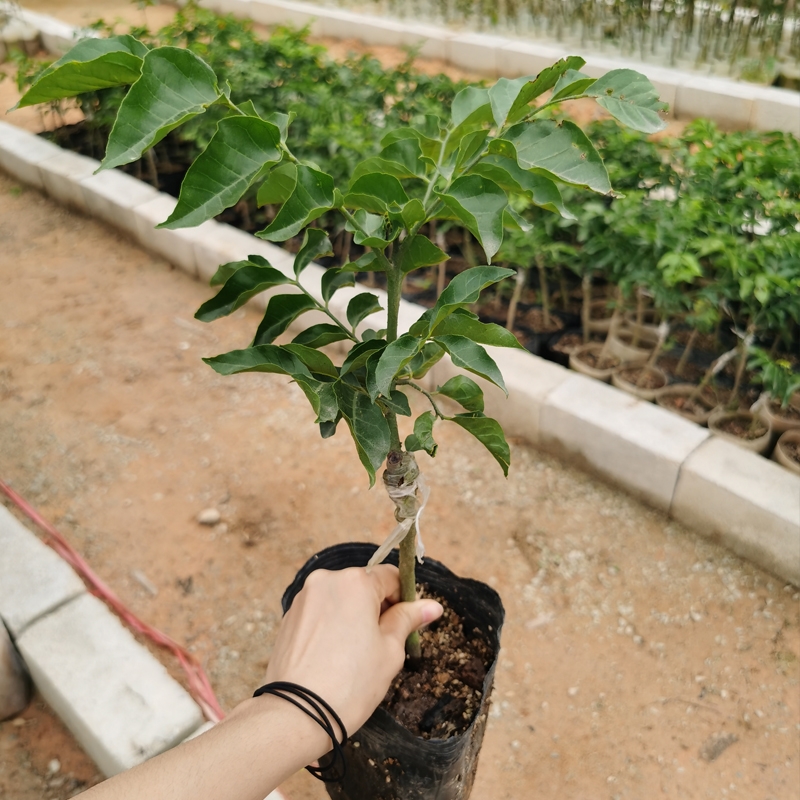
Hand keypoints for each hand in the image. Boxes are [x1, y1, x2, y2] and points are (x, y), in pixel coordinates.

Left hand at [263, 565, 442, 735]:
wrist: (296, 714)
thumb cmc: (351, 683)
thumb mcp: (390, 651)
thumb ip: (408, 620)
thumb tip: (432, 606)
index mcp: (355, 582)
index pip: (390, 576)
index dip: (403, 599)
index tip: (406, 624)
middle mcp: (326, 581)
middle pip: (364, 586)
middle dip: (377, 609)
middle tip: (382, 646)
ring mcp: (304, 598)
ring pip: (341, 600)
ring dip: (354, 617)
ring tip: (356, 656)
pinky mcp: (289, 617)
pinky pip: (321, 613)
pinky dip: (332, 626)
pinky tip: (334, 657)